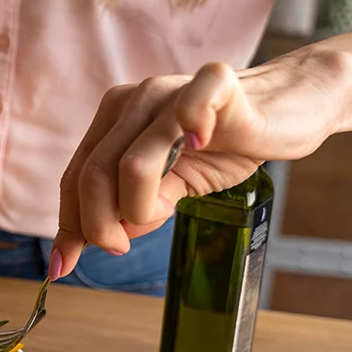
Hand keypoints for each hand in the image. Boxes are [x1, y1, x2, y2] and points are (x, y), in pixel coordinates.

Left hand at [53, 54, 348, 278]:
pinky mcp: (215, 85)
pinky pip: (190, 107)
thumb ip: (134, 208)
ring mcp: (170, 91)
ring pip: (131, 164)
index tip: (65, 266)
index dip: (69, 224)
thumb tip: (99, 242)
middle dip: (98, 225)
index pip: (76, 177)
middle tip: (120, 248)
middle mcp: (133, 102)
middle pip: (93, 174)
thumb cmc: (224, 148)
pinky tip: (199, 146)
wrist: (287, 109)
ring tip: (167, 208)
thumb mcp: (171, 186)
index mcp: (113, 122)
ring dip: (141, 206)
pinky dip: (189, 129)